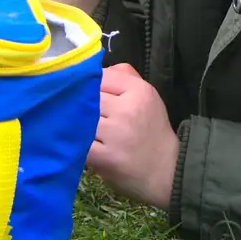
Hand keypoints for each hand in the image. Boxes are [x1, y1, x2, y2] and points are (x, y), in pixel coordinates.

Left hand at [88, 64, 179, 209]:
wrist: (166, 171)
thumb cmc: (151, 132)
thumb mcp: (147, 98)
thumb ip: (124, 77)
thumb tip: (95, 68)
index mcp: (140, 91)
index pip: (101, 76)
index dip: (89, 84)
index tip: (86, 92)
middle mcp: (128, 109)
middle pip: (87, 96)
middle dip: (80, 105)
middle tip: (76, 112)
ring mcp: (116, 133)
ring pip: (80, 118)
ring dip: (74, 124)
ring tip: (73, 128)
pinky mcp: (104, 157)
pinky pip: (78, 142)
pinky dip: (74, 143)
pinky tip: (75, 144)